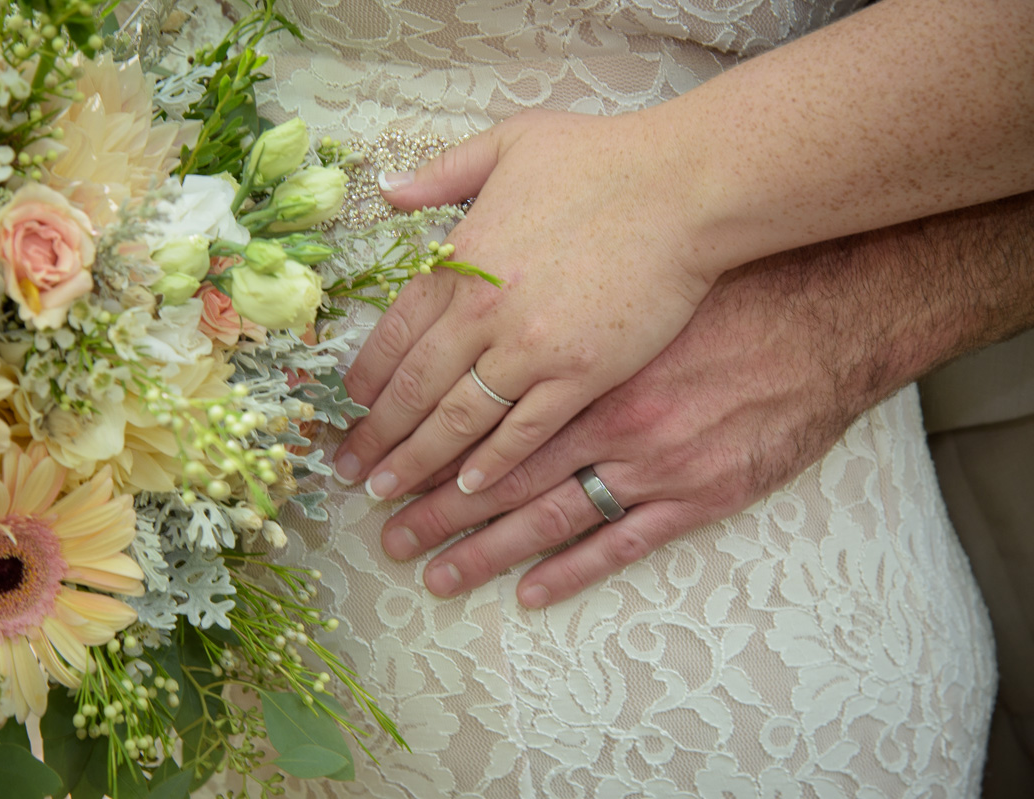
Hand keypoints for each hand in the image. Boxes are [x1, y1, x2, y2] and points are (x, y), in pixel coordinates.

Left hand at [333, 109, 716, 501]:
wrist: (684, 187)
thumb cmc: (603, 159)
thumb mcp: (511, 142)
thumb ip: (444, 173)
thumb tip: (389, 191)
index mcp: (462, 262)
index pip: (395, 334)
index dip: (366, 379)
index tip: (348, 409)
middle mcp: (485, 313)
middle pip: (415, 388)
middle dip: (377, 435)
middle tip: (349, 471)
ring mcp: (532, 349)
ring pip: (459, 420)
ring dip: (419, 461)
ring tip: (388, 492)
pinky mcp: (582, 375)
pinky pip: (525, 432)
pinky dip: (493, 463)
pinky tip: (469, 487)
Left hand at [376, 176, 1033, 606]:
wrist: (830, 313)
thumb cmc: (725, 281)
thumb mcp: (634, 271)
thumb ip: (555, 281)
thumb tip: (475, 279)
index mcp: (580, 360)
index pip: (479, 414)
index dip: (423, 445)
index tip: (380, 468)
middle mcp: (606, 417)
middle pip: (499, 474)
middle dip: (434, 510)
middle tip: (386, 537)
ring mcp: (653, 462)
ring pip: (549, 518)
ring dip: (485, 551)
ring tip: (435, 575)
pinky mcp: (700, 494)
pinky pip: (623, 543)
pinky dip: (574, 571)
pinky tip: (530, 592)